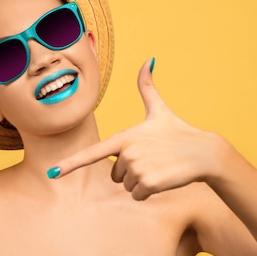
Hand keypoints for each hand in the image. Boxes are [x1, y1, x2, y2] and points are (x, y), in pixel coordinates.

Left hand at [51, 59, 225, 199]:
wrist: (203, 152)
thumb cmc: (178, 131)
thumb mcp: (159, 110)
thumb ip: (147, 87)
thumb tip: (148, 60)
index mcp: (124, 136)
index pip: (92, 153)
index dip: (70, 164)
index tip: (52, 173)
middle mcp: (127, 152)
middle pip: (115, 174)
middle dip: (131, 171)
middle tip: (151, 158)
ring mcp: (137, 168)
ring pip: (127, 186)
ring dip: (142, 181)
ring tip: (159, 166)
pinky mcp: (149, 183)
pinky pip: (138, 195)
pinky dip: (150, 192)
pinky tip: (163, 178)